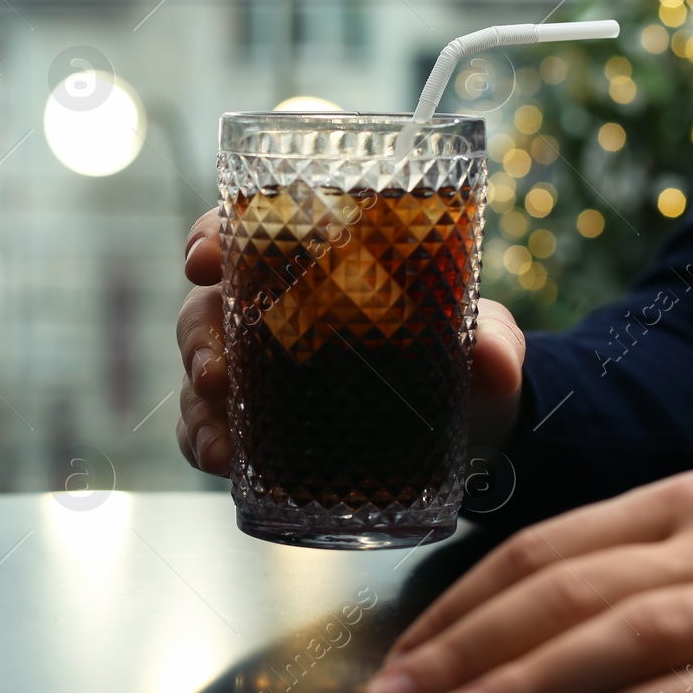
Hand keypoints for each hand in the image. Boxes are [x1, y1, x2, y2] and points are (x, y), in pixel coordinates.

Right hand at [174, 206, 526, 474]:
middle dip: (199, 335)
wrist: (470, 433)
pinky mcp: (257, 429)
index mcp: (318, 265)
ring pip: (201, 370)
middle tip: (216, 371)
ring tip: (220, 437)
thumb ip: (495, 343)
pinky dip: (204, 443)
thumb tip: (494, 358)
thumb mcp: (486, 344)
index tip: (202, 257)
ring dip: (197, 398)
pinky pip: (207, 429)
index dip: (211, 236)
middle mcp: (274, 312)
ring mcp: (259, 373)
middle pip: (208, 306)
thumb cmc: (466, 362)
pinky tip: (220, 459)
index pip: (248, 232)